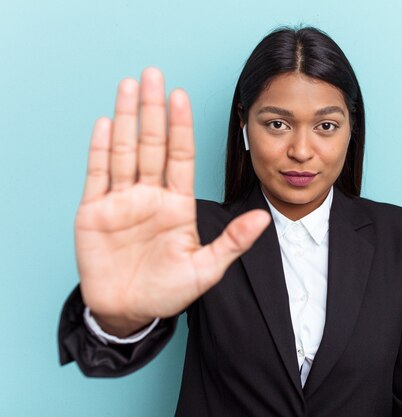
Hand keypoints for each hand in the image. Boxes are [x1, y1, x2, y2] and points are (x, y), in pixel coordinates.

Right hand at [75, 67, 269, 335]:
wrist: (129, 312)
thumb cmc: (168, 291)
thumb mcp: (206, 269)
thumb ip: (233, 242)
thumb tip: (264, 218)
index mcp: (177, 204)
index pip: (180, 156)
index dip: (181, 127)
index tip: (182, 98)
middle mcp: (150, 195)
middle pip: (151, 144)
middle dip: (153, 110)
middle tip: (154, 74)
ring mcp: (121, 201)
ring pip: (124, 151)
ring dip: (126, 118)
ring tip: (129, 86)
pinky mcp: (94, 212)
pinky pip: (97, 174)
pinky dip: (100, 149)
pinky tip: (106, 123)